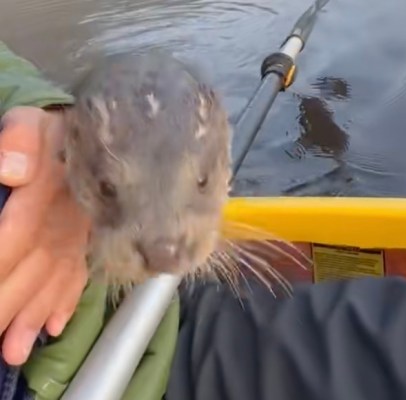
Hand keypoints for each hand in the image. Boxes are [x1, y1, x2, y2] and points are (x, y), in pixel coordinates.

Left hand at [0, 106, 89, 365]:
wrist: (117, 132)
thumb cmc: (62, 128)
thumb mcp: (34, 120)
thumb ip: (22, 139)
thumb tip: (11, 172)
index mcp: (50, 191)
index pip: (16, 234)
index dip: (1, 264)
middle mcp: (66, 221)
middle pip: (34, 270)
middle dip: (12, 309)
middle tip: (1, 350)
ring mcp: (81, 234)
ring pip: (56, 280)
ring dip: (37, 317)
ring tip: (17, 352)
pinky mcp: (91, 239)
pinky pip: (81, 273)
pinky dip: (68, 302)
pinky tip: (56, 327)